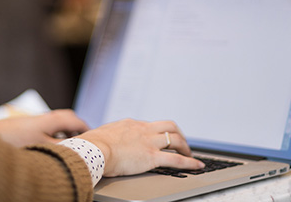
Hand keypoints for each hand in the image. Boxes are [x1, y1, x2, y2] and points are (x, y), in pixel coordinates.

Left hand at [0, 109, 88, 146]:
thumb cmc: (17, 140)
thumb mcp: (43, 146)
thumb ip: (62, 147)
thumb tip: (77, 149)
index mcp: (53, 119)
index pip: (76, 120)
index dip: (86, 128)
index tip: (93, 137)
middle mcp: (47, 117)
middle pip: (68, 118)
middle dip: (77, 128)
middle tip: (83, 139)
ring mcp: (38, 121)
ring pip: (58, 123)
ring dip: (65, 132)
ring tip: (70, 144)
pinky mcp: (30, 126)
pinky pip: (49, 127)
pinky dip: (56, 134)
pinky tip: (52, 145)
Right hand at [77, 119, 204, 176]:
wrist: (95, 149)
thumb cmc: (93, 144)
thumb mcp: (103, 134)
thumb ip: (110, 136)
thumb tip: (104, 139)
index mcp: (131, 124)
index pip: (151, 125)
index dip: (159, 132)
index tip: (162, 138)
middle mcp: (143, 130)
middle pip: (169, 126)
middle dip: (178, 134)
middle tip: (182, 143)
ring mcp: (149, 142)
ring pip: (176, 139)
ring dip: (186, 147)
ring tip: (190, 155)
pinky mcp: (151, 156)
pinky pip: (176, 159)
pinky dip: (190, 162)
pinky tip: (197, 165)